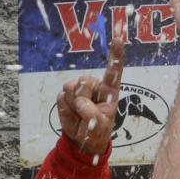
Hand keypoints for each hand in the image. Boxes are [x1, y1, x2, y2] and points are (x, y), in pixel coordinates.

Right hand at [55, 33, 123, 154]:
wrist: (82, 139)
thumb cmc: (97, 130)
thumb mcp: (101, 127)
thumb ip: (93, 116)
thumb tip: (81, 103)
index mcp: (109, 91)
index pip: (114, 71)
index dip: (116, 55)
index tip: (118, 40)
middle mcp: (94, 85)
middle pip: (84, 80)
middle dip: (82, 98)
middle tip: (86, 113)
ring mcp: (79, 88)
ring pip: (70, 87)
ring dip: (73, 105)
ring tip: (79, 113)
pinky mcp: (65, 94)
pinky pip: (61, 97)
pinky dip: (65, 109)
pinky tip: (71, 113)